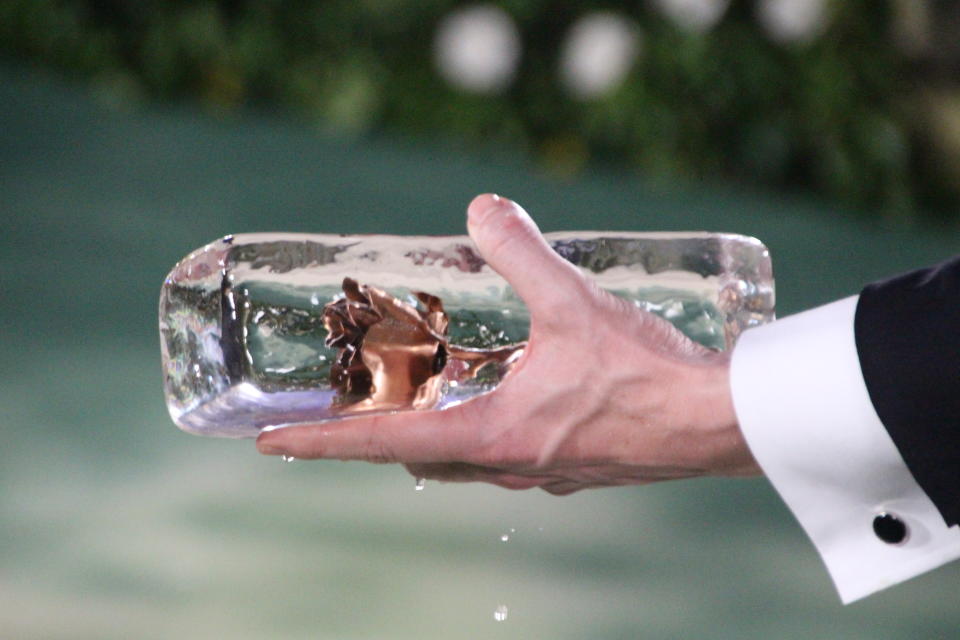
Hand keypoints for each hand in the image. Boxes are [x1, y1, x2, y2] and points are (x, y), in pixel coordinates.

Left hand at [256, 194, 760, 493]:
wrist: (719, 424)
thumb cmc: (649, 375)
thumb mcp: (575, 303)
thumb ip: (522, 252)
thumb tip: (482, 207)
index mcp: (493, 437)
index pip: (383, 444)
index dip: (322, 442)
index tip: (273, 444)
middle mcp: (509, 466)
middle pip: (419, 458)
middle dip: (382, 435)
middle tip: (358, 404)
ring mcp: (542, 473)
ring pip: (465, 462)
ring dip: (436, 432)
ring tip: (425, 393)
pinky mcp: (574, 467)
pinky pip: (508, 457)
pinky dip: (486, 431)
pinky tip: (509, 394)